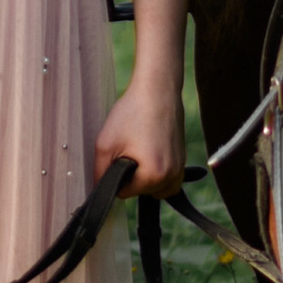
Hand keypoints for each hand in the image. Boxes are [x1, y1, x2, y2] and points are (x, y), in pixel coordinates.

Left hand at [94, 66, 183, 199]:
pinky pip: (168, 178)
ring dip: (145, 178)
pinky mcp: (183, 158)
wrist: (157, 89)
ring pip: (157, 189)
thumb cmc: (132, 113)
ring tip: (138, 151)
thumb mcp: (105, 144)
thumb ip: (99, 173)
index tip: (118, 154)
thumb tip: (99, 190)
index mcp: (155, 175)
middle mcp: (173, 176)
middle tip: (128, 149)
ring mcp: (180, 167)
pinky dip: (157, 171)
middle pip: (142, 193)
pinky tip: (149, 151)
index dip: (116, 176)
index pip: (125, 194)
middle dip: (132, 176)